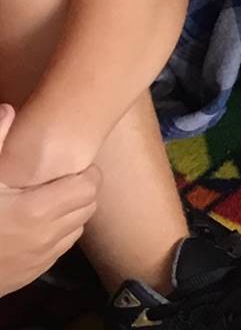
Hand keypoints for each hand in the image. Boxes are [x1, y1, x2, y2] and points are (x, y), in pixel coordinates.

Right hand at [0, 105, 99, 296]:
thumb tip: (7, 109)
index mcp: (38, 209)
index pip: (90, 186)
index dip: (86, 174)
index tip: (72, 168)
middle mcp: (48, 235)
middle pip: (88, 206)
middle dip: (81, 191)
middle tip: (62, 181)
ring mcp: (43, 257)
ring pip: (78, 227)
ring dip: (72, 213)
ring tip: (51, 201)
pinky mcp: (36, 272)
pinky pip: (62, 248)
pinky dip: (58, 234)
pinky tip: (38, 225)